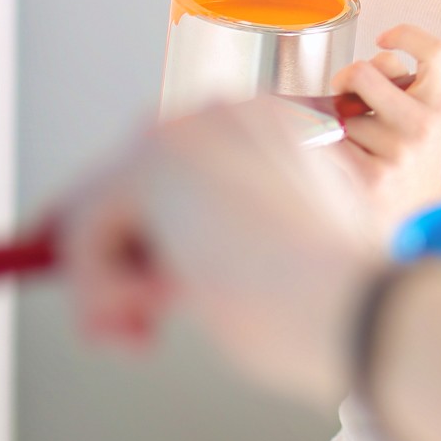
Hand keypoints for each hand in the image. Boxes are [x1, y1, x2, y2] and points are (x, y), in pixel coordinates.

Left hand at [59, 98, 384, 406]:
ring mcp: (186, 131)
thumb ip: (228, 234)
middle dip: (114, 256)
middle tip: (136, 323)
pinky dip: (98, 290)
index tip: (135, 286)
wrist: (356, 305)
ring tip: (145, 330)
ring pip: (97, 207)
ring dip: (106, 281)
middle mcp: (222, 111)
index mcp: (266, 123)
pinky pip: (83, 231)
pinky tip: (146, 324)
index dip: (140, 230)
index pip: (172, 167)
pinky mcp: (152, 165)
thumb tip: (153, 268)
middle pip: (123, 177)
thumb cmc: (337, 295)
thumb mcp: (285, 247)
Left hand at [332, 24, 440, 228]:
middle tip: (344, 93)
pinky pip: (329, 141)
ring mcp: (397, 151)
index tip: (383, 39)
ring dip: (341, 125)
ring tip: (359, 145)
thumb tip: (352, 74)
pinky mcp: (371, 177)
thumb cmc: (412, 158)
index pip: (434, 50)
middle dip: (345, 79)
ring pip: (342, 114)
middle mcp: (423, 124)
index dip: (406, 34)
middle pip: (363, 72)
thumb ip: (400, 85)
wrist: (417, 214)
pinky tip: (345, 156)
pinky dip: (327, 144)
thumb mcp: (424, 116)